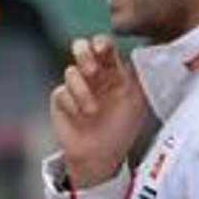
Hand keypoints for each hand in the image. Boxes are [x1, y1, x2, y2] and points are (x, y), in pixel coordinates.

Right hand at [49, 34, 148, 187]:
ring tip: (93, 111)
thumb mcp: (136, 101)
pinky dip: (72, 104)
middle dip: (84, 54)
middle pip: (81, 48)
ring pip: (71, 72)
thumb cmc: (121, 129)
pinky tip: (80, 116)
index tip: (102, 49)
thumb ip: (136, 77)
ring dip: (82, 91)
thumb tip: (137, 54)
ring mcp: (75, 87)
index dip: (101, 43)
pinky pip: (61, 92)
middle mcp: (93, 76)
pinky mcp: (61, 100)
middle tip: (92, 71)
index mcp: (112, 71)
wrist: (101, 155)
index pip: (104, 47)